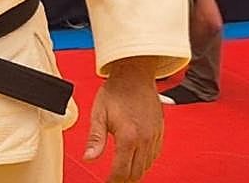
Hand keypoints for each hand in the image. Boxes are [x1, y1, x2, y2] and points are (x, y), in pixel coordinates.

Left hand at [83, 56, 163, 181]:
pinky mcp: (160, 133)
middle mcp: (145, 139)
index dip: (113, 181)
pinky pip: (154, 156)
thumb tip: (89, 158)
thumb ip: (95, 139)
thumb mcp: (99, 114)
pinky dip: (144, 162)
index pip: (122, 170)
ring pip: (146, 166)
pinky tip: (135, 160)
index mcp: (129, 136)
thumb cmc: (116, 90)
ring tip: (122, 173)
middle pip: (136, 172)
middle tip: (112, 180)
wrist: (135, 75)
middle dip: (123, 179)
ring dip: (134, 172)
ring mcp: (155, 137)